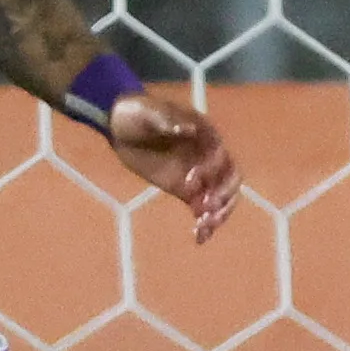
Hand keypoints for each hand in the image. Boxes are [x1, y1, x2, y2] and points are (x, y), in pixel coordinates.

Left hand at [108, 92, 239, 243]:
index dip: (211, 170)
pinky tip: (199, 239)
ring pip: (220, 198)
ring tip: (204, 228)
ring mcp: (198, 175)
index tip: (190, 179)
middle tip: (206, 210)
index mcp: (206, 136)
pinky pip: (202, 209)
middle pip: (230, 181)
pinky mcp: (185, 190)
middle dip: (223, 197)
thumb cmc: (136, 113)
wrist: (119, 124)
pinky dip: (204, 224)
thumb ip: (169, 120)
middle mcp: (208, 157)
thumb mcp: (149, 112)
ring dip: (218, 214)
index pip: (221, 158)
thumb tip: (189, 130)